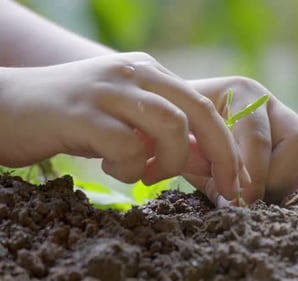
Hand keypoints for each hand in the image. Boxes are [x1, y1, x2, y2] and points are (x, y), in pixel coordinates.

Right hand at [0, 52, 244, 201]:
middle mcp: (134, 73)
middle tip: (226, 188)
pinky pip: (127, 146)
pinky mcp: (81, 113)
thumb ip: (165, 136)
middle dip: (222, 155)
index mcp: (150, 73)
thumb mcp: (127, 124)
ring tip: (147, 172)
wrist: (6, 106)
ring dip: (170, 161)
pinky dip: (129, 167)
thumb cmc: (73, 119)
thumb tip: (208, 161)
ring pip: (170, 125)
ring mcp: (108, 89)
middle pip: (199, 112)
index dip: (227, 145)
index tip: (236, 179)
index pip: (205, 106)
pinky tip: (110, 165)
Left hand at [183, 77, 297, 204]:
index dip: (250, 176)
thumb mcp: (183, 142)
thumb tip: (232, 203)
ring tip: (247, 195)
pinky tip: (254, 190)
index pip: (258, 138)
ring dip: (279, 185)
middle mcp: (271, 104)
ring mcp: (286, 123)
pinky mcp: (291, 146)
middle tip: (244, 199)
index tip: (234, 202)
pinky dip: (281, 187)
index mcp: (242, 93)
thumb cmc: (178, 127)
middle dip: (272, 178)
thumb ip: (204, 168)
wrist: (180, 117)